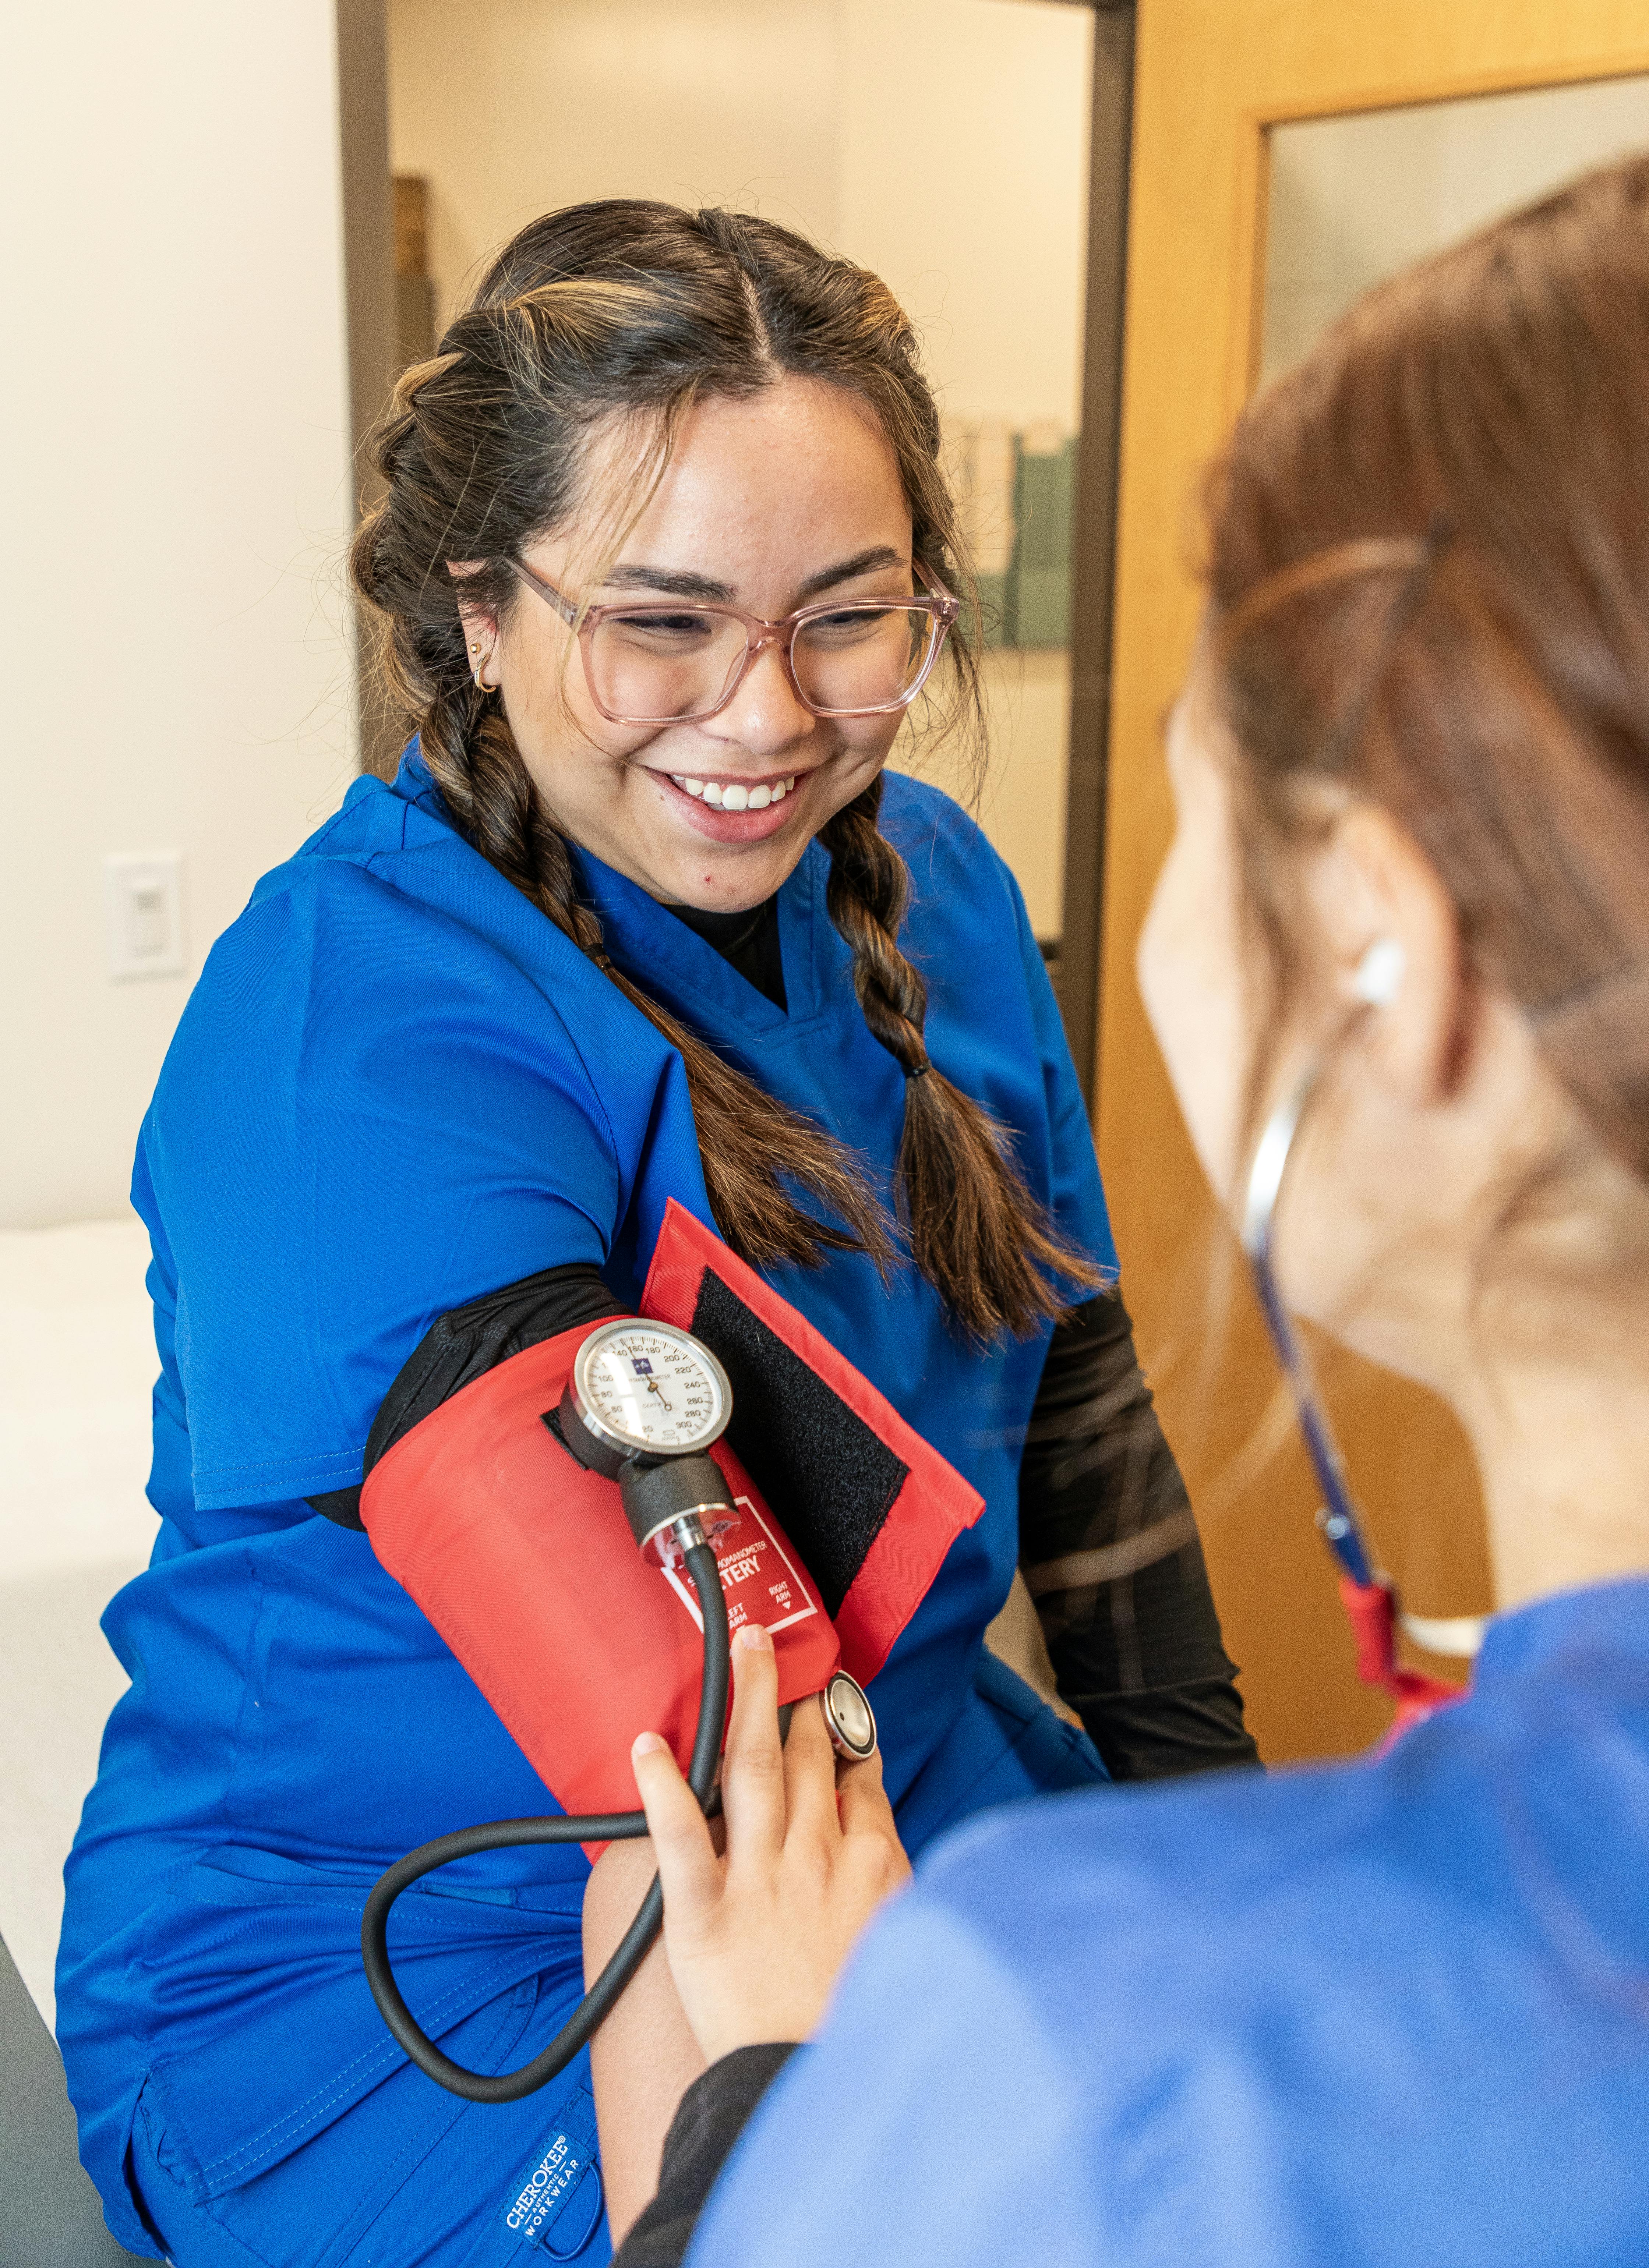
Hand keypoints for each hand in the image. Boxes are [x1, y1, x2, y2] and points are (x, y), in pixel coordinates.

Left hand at [630, 1623, 910, 2063]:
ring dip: (745, 1699)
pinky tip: (646, 1746)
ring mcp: (760, 1879)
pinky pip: (681, 1836)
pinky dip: (662, 1786)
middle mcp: (817, 1856)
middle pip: (804, 1755)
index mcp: (871, 1861)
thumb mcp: (902, 1931)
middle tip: (774, 1649)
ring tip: (738, 1651)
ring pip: (752, 1767)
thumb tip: (865, 1815)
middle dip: (792, 1695)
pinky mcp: (705, 1913)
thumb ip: (886, 1869)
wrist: (814, 2082)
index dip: (839, 1732)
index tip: (826, 1703)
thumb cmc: (859, 2015)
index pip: (856, 1775)